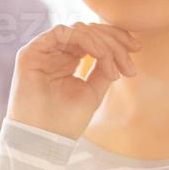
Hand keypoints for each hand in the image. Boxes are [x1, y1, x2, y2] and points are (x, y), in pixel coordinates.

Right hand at [7, 22, 140, 140]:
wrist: (43, 140)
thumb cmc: (65, 122)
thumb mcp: (93, 91)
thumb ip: (103, 68)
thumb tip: (119, 50)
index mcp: (67, 61)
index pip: (93, 38)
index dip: (116, 38)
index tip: (137, 49)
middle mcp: (55, 53)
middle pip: (89, 31)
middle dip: (114, 42)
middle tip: (129, 63)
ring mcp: (42, 51)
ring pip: (78, 30)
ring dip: (103, 44)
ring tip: (115, 68)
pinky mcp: (31, 52)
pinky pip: (62, 32)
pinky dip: (86, 40)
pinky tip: (100, 55)